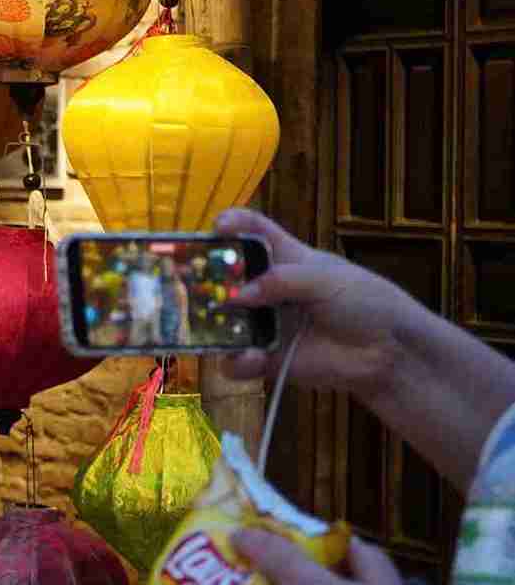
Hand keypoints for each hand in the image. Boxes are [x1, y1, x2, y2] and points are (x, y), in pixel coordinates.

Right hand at [214, 208, 414, 401]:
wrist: (388, 351)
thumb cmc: (366, 302)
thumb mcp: (328, 279)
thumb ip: (282, 281)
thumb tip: (239, 296)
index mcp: (287, 259)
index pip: (255, 232)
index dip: (235, 224)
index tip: (218, 227)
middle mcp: (268, 289)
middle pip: (227, 277)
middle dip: (207, 278)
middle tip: (195, 283)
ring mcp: (264, 324)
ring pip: (223, 321)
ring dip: (213, 322)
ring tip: (216, 324)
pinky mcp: (265, 358)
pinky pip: (236, 361)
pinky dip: (237, 360)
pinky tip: (252, 357)